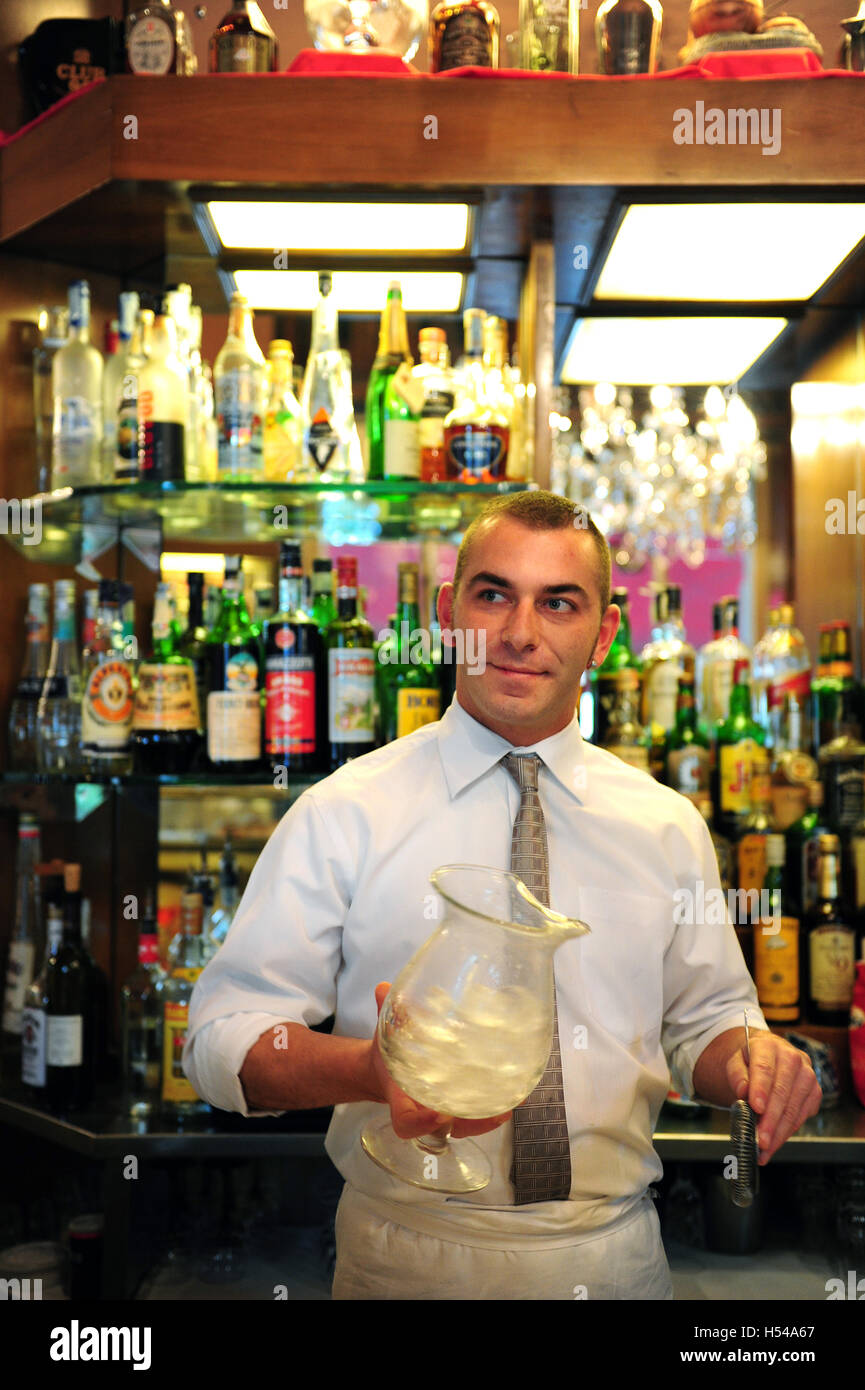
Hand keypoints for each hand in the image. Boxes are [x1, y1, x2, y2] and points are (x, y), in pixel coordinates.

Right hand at [367, 982, 512, 1141]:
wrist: (386, 1070)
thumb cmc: (388, 1053)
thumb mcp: (385, 1033)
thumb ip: (387, 1013)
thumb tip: (383, 988)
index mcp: (400, 1096)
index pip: (405, 1121)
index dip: (420, 1123)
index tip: (437, 1113)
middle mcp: (421, 1110)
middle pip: (443, 1131)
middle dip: (468, 1124)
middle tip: (492, 1112)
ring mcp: (438, 1112)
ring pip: (463, 1126)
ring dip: (486, 1119)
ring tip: (510, 1104)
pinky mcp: (454, 1105)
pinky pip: (472, 1114)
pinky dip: (492, 1106)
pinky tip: (513, 1092)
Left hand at [727, 1031, 821, 1164]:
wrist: (770, 1057)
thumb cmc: (751, 1062)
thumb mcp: (736, 1062)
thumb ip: (737, 1075)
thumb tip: (743, 1092)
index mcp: (769, 1046)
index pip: (765, 1069)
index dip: (760, 1089)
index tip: (755, 1108)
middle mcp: (793, 1059)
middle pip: (782, 1093)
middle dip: (770, 1121)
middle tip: (759, 1140)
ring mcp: (808, 1076)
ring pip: (793, 1110)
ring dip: (779, 1133)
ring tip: (764, 1149)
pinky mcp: (815, 1093)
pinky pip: (801, 1117)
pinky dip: (786, 1133)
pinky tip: (774, 1143)